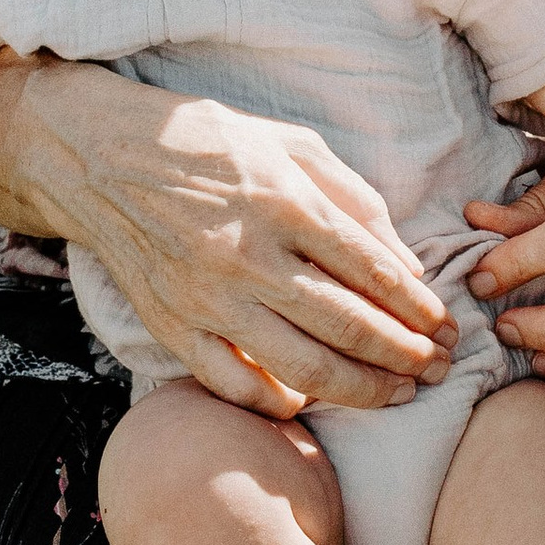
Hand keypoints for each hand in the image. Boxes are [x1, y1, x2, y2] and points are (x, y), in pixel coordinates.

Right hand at [57, 73, 455, 416]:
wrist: (97, 155)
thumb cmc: (206, 142)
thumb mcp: (291, 144)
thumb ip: (356, 200)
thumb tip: (408, 266)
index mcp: (285, 203)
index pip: (374, 271)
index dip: (420, 309)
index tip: (447, 326)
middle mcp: (249, 256)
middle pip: (348, 326)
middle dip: (406, 355)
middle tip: (439, 370)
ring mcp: (207, 298)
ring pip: (302, 366)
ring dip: (361, 389)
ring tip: (398, 395)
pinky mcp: (171, 325)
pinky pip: (232, 383)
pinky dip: (275, 402)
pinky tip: (308, 402)